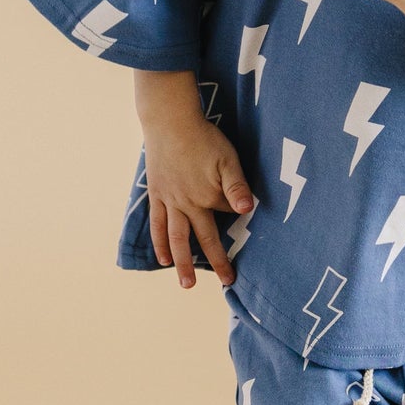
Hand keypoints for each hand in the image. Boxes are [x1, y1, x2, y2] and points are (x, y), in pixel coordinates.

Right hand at [142, 115, 255, 287]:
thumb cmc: (203, 138)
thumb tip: (247, 211)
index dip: (235, 209)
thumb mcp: (227, 159)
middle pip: (204, 238)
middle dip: (217, 260)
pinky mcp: (157, 195)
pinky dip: (160, 242)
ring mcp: (169, 202)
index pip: (227, 213)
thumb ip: (236, 186)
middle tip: (227, 282)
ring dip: (182, 262)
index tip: (240, 206)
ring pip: (176, 238)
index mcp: (207, 197)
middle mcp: (187, 205)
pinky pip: (158, 224)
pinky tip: (163, 257)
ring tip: (186, 282)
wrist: (169, 122)